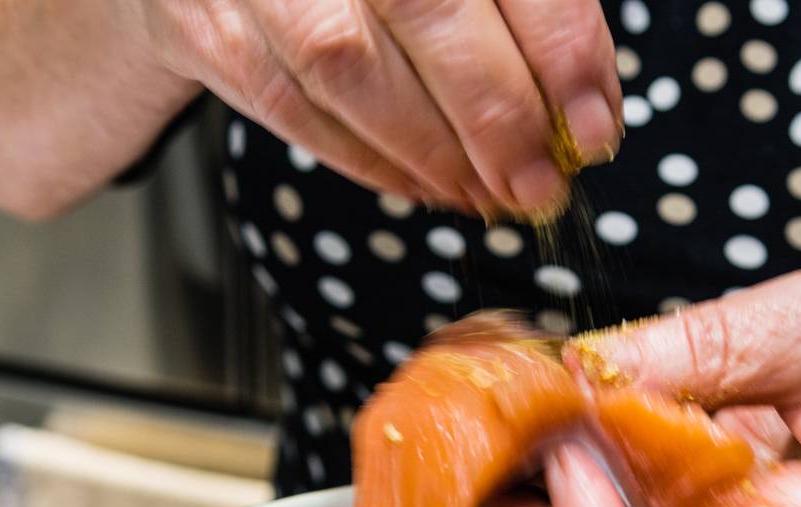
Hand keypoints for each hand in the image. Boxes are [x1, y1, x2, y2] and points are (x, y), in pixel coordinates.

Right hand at [139, 0, 621, 216]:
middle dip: (497, 114)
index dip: (558, 45)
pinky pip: (294, 109)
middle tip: (539, 182)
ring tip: (489, 193)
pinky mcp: (206, 28)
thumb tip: (586, 110)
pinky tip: (427, 186)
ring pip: (348, 68)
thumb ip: (520, 12)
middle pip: (424, 5)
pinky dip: (372, 161)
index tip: (593, 125)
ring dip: (434, 151)